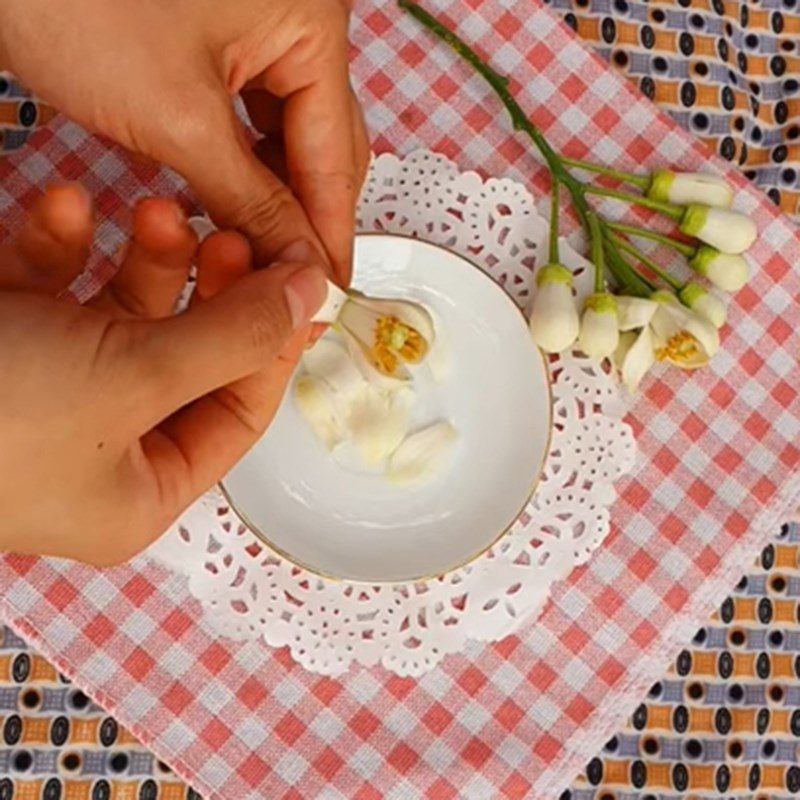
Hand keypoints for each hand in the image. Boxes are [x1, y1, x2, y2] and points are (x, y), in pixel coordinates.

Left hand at [0, 0, 369, 283]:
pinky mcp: (219, 42)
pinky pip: (249, 120)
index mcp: (310, 24)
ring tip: (261, 254)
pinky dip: (243, 167)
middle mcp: (295, 23)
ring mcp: (259, 29)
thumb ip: (251, 201)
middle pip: (321, 146)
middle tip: (290, 282)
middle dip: (305, 217)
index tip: (326, 295)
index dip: (329, 235)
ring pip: (286, 138)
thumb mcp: (178, 118)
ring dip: (274, 197)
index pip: (335, 155)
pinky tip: (232, 204)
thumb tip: (298, 262)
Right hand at [0, 183, 325, 565]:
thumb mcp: (130, 380)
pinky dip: (59, 243)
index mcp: (140, 489)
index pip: (238, 412)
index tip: (293, 282)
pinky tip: (61, 204)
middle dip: (210, 292)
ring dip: (142, 258)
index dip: (271, 344)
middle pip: (186, 359)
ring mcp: (45, 393)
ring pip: (120, 316)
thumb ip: (229, 338)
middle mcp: (98, 448)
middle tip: (230, 235)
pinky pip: (47, 287)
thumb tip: (310, 299)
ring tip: (157, 209)